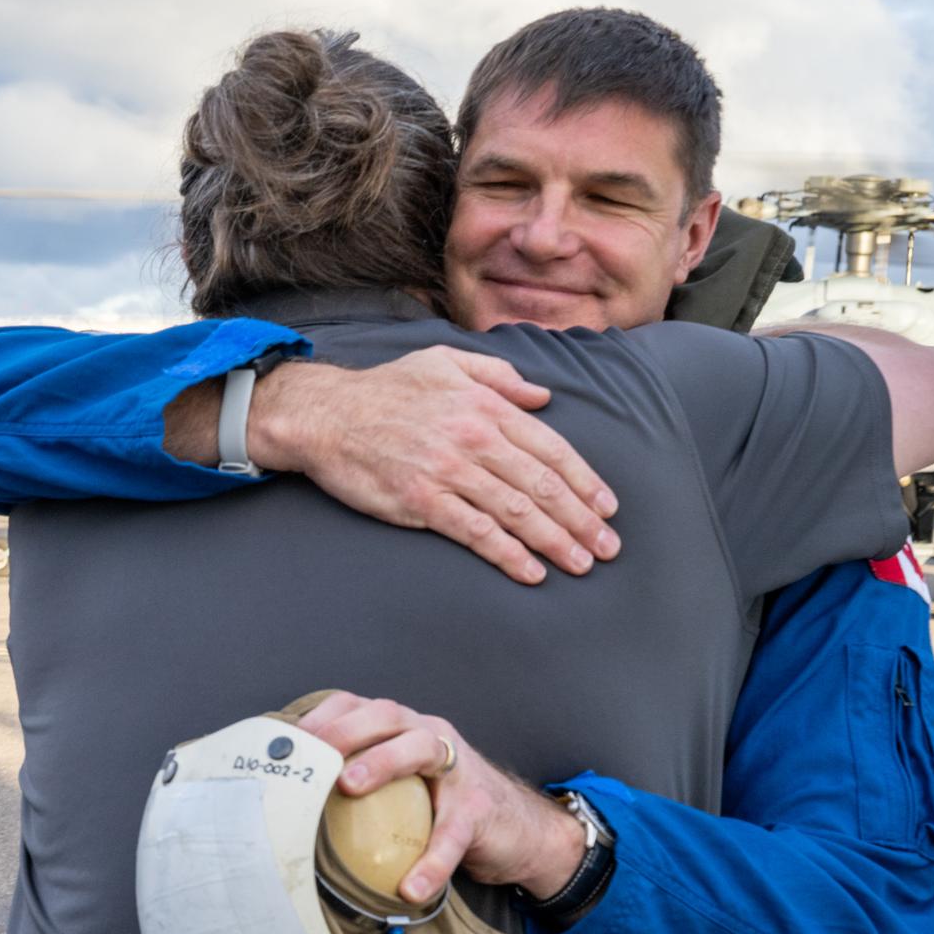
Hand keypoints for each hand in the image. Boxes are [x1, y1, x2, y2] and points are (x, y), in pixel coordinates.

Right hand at [253, 352, 620, 584]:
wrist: (326, 416)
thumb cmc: (386, 389)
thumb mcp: (446, 362)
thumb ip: (499, 376)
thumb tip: (543, 396)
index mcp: (486, 406)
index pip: (551, 448)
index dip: (585, 481)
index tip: (607, 507)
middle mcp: (474, 438)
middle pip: (542, 485)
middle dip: (582, 519)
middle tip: (608, 547)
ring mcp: (448, 472)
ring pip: (517, 512)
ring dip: (556, 541)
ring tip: (583, 564)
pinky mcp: (422, 502)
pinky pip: (476, 532)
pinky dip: (508, 554)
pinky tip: (531, 571)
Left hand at [297, 692, 586, 903]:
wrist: (517, 829)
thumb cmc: (442, 805)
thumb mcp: (398, 787)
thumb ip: (357, 783)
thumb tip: (291, 811)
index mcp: (402, 728)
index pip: (357, 705)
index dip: (322, 716)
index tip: (289, 738)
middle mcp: (429, 735)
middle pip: (386, 715)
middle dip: (344, 729)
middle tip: (312, 753)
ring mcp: (457, 768)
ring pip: (420, 749)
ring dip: (381, 762)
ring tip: (349, 784)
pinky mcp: (478, 808)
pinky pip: (452, 832)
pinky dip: (432, 860)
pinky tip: (412, 886)